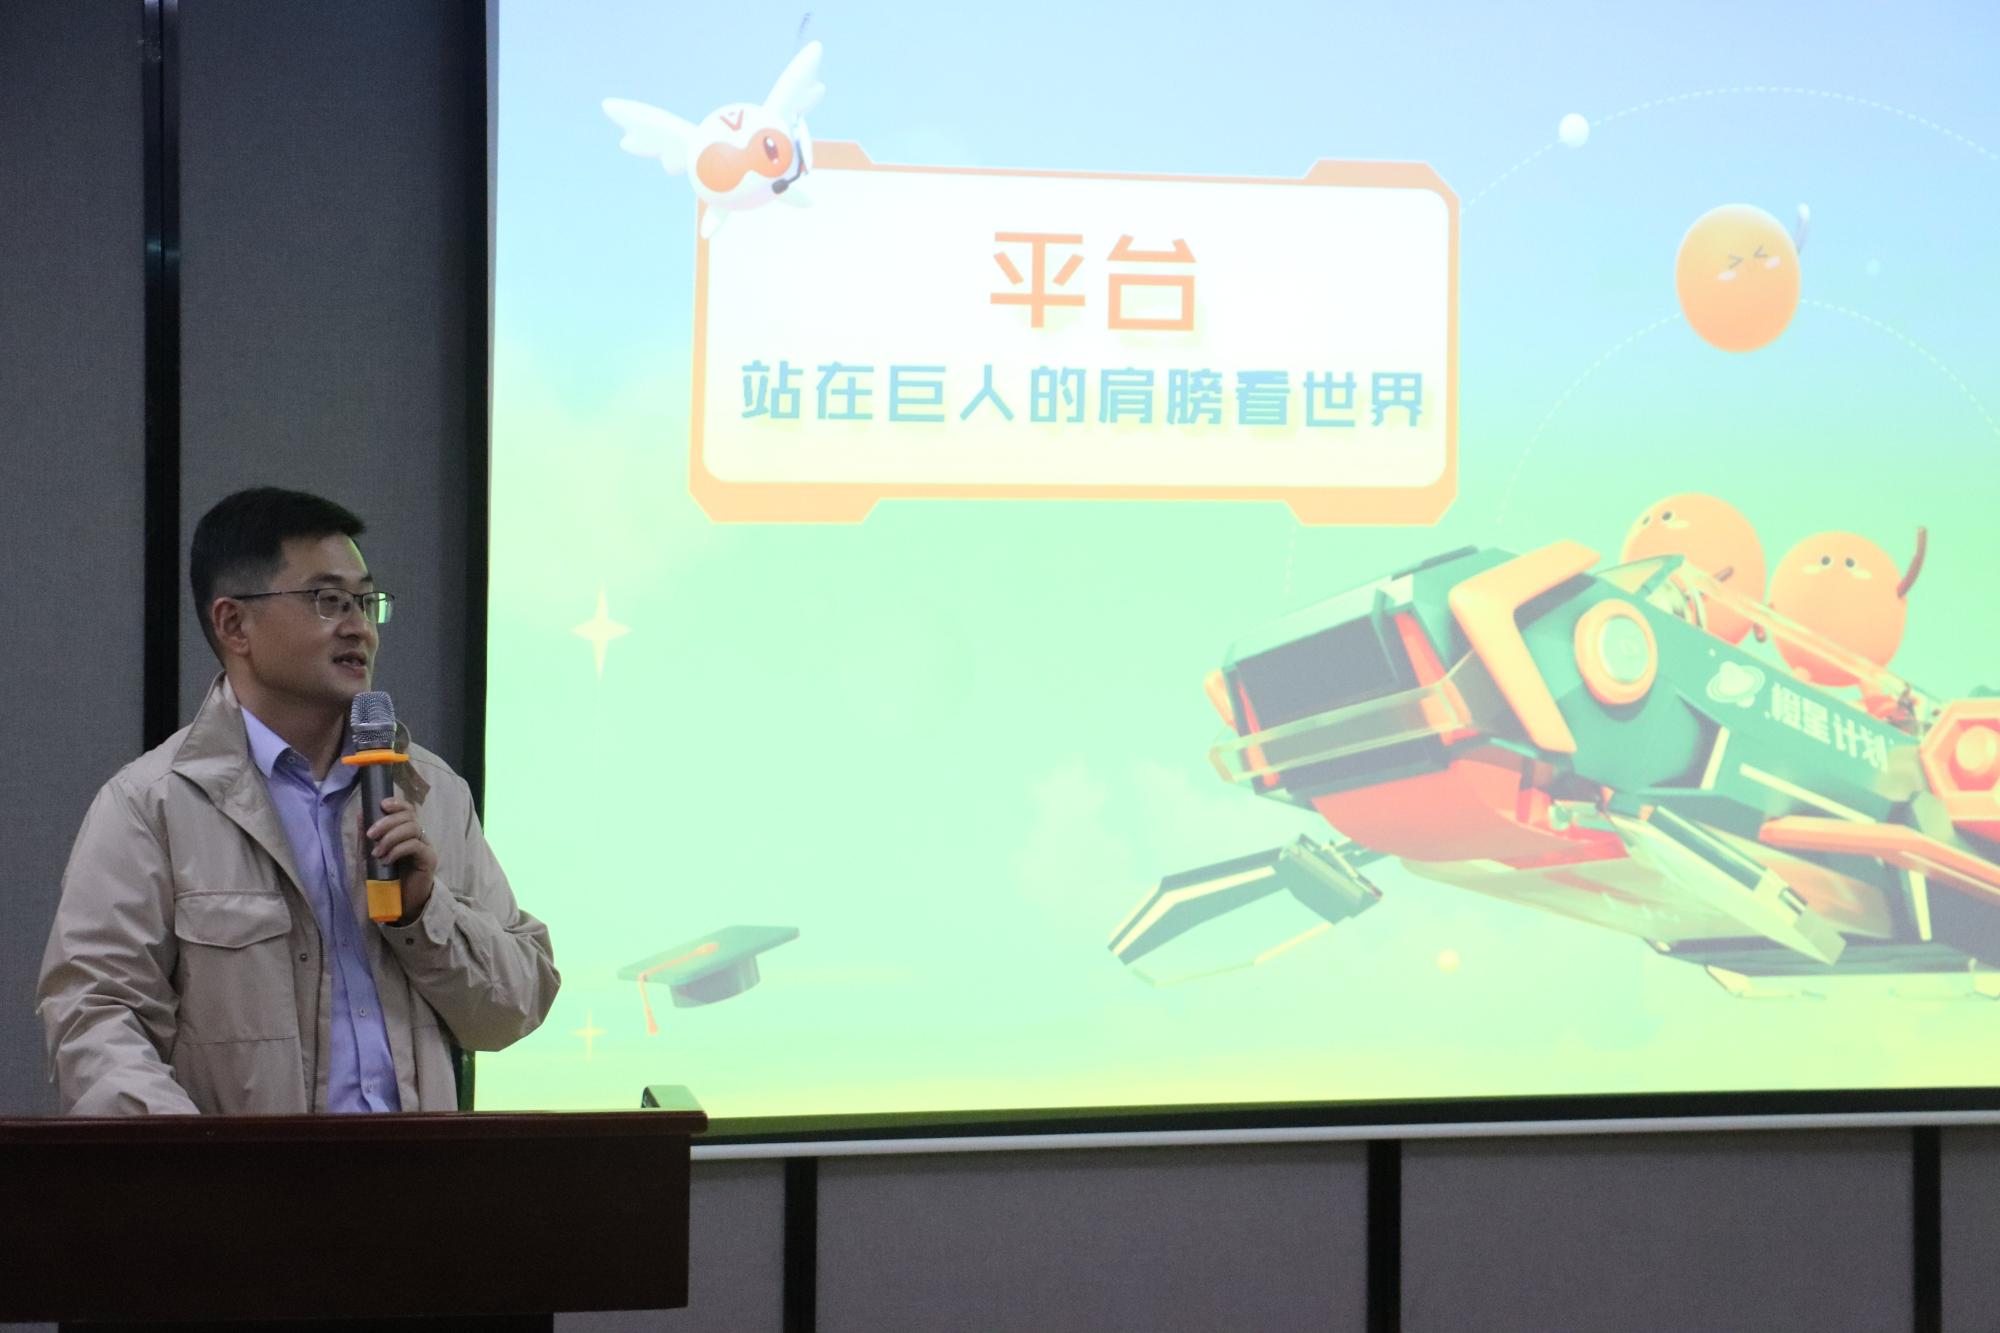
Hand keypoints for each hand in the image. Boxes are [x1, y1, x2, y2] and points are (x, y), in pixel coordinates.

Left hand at [367, 795, 438, 919]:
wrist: (398, 904)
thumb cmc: (385, 879)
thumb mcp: (370, 855)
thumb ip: (366, 836)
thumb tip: (361, 813)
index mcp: (406, 832)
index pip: (407, 810)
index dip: (397, 803)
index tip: (382, 805)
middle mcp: (419, 836)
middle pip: (409, 816)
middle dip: (387, 822)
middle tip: (371, 835)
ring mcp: (426, 847)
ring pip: (413, 828)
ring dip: (391, 837)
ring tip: (377, 853)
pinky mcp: (429, 859)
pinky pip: (415, 845)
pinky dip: (398, 850)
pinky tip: (387, 860)